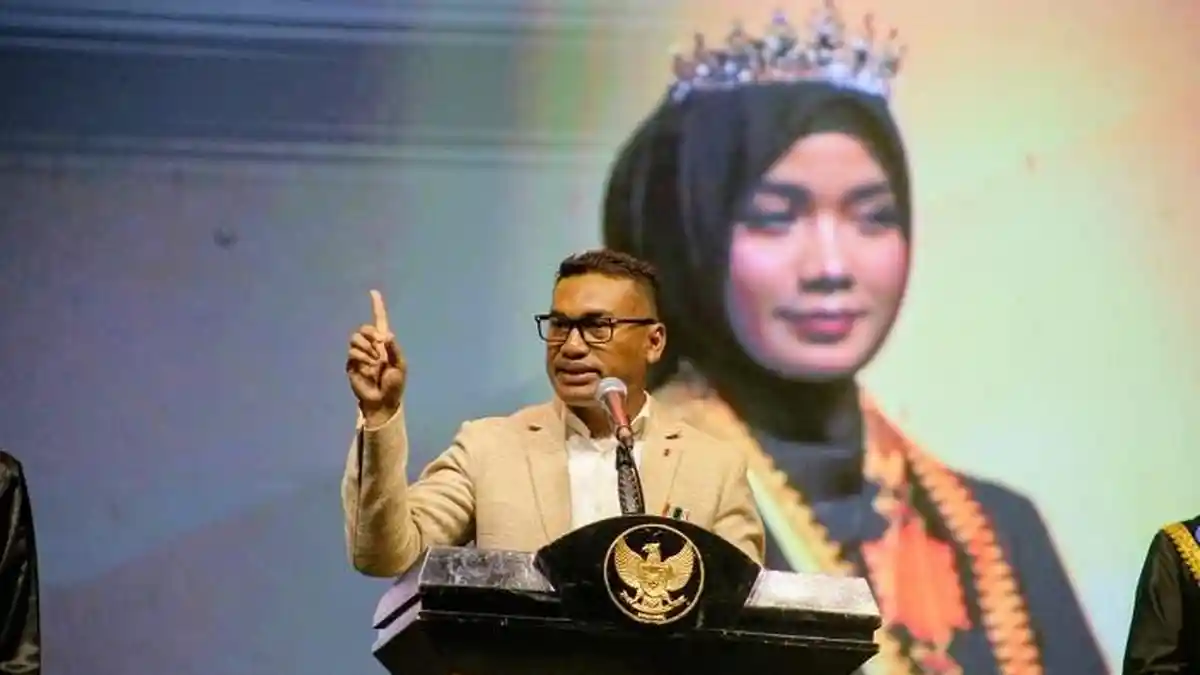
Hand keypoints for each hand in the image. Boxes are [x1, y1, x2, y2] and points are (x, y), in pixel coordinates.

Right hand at [346, 290, 405, 426]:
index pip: (380, 321)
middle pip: (365, 328)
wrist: (383, 401)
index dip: (377, 306)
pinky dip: (362, 358)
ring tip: (375, 362)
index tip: (373, 292)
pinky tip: (368, 368)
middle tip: (380, 347)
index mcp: (385, 344)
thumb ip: (394, 349)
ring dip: (367, 348)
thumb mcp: (400, 366)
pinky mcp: (351, 364)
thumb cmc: (394, 385)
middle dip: (371, 334)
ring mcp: (360, 354)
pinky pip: (353, 352)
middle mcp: (371, 346)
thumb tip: (386, 335)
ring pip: (356, 338)